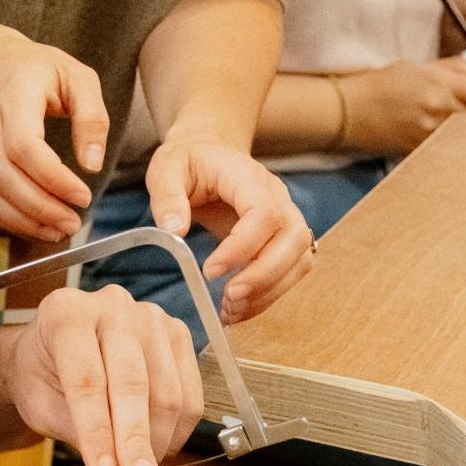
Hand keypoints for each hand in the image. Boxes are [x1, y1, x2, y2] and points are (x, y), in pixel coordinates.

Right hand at [0, 31, 109, 239]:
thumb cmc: (38, 68)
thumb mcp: (77, 76)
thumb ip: (91, 117)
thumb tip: (92, 164)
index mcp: (15, 96)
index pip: (24, 145)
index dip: (52, 178)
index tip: (82, 197)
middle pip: (3, 175)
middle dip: (39, 208)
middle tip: (73, 223)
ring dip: (21, 219)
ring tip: (57, 231)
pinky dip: (4, 217)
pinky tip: (33, 224)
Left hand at [0, 284, 204, 465]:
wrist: (56, 349)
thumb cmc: (43, 375)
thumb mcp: (41, 405)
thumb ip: (79, 434)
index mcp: (66, 313)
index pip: (87, 379)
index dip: (98, 432)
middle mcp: (111, 305)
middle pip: (132, 382)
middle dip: (135, 442)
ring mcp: (150, 316)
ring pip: (167, 391)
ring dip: (158, 441)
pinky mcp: (178, 333)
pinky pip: (189, 393)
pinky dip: (178, 430)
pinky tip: (159, 446)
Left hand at [142, 137, 313, 323]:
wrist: (208, 155)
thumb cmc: (188, 162)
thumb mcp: (167, 169)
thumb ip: (167, 197)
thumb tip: (175, 230)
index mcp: (250, 177)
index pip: (264, 214)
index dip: (243, 247)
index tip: (210, 271)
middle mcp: (278, 197)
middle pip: (293, 239)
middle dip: (264, 276)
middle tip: (228, 299)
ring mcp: (285, 219)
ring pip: (299, 260)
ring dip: (269, 291)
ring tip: (230, 310)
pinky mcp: (282, 241)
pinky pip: (289, 272)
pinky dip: (267, 295)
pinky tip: (236, 308)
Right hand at [339, 58, 465, 155]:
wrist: (350, 111)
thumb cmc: (379, 87)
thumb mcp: (418, 66)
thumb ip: (455, 68)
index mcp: (441, 84)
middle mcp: (440, 110)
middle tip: (462, 109)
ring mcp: (433, 135)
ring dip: (465, 131)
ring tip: (446, 123)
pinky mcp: (424, 152)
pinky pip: (450, 150)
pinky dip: (448, 144)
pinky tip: (434, 135)